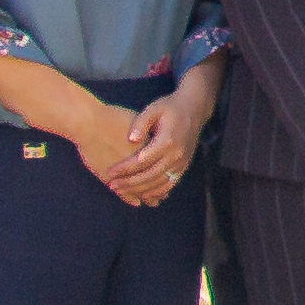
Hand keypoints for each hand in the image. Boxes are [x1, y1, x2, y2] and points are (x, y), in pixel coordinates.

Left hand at [97, 76, 213, 208]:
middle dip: (129, 183)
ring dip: (140, 190)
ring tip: (121, 191)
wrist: (194, 109)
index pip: (142, 160)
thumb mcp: (154, 108)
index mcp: (167, 140)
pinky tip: (143, 196)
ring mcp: (182, 162)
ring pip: (159, 183)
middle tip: (112, 186)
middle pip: (149, 175)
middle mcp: (176, 155)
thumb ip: (141, 123)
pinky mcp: (184, 166)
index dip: (125, 168)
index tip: (109, 173)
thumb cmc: (169, 107)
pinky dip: (156, 192)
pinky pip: (170, 184)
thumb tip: (130, 139)